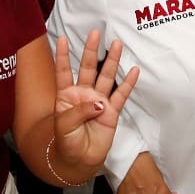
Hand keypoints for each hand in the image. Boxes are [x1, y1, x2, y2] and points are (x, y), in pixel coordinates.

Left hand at [52, 31, 139, 170]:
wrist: (79, 160)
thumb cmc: (67, 141)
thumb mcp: (65, 126)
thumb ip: (79, 112)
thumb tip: (99, 104)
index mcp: (66, 94)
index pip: (63, 71)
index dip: (62, 55)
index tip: (60, 37)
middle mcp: (83, 94)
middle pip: (88, 68)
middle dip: (91, 51)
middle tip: (96, 33)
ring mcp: (98, 101)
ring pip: (106, 77)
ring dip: (112, 61)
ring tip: (117, 44)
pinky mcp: (112, 112)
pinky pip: (121, 95)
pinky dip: (128, 83)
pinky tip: (134, 70)